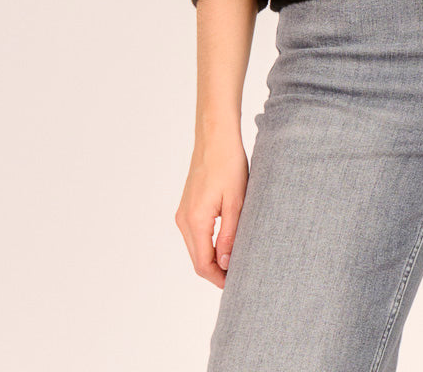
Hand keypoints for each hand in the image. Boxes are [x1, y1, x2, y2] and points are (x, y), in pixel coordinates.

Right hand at [175, 128, 248, 287]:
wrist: (216, 137)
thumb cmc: (229, 164)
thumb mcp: (236, 201)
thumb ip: (229, 235)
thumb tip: (224, 265)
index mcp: (195, 220)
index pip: (203, 264)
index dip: (219, 279)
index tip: (237, 285)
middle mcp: (183, 220)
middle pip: (197, 260)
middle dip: (216, 272)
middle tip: (239, 277)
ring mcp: (183, 213)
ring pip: (196, 248)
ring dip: (212, 259)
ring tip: (236, 261)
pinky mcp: (187, 206)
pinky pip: (196, 234)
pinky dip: (209, 244)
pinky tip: (226, 243)